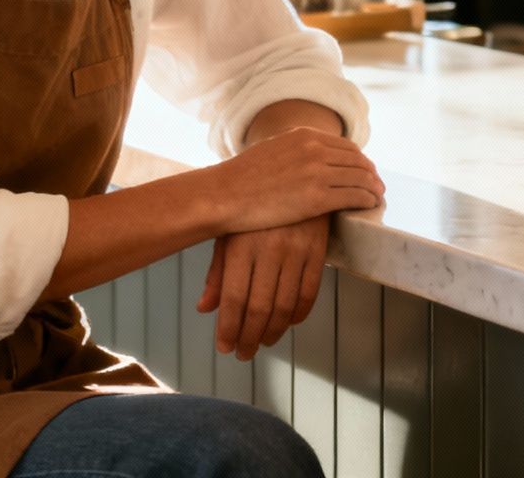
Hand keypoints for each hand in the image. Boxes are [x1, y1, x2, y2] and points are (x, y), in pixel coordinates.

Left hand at [198, 218, 326, 358]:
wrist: (293, 171)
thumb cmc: (251, 207)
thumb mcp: (228, 232)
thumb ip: (217, 271)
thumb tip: (205, 308)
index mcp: (241, 245)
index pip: (234, 299)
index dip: (229, 329)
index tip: (225, 347)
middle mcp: (269, 249)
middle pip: (260, 308)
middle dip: (249, 337)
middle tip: (243, 353)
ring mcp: (297, 249)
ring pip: (286, 305)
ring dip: (273, 331)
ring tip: (262, 342)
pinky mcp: (318, 249)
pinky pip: (310, 291)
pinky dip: (299, 314)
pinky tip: (288, 323)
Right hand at [217, 126, 384, 232]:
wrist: (223, 194)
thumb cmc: (240, 178)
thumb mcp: (271, 150)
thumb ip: (294, 150)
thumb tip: (309, 159)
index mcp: (304, 136)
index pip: (346, 147)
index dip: (361, 161)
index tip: (366, 172)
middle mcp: (315, 149)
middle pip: (358, 161)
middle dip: (371, 174)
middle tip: (377, 186)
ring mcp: (317, 172)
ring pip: (360, 178)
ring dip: (374, 188)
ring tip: (377, 197)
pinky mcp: (317, 197)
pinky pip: (354, 196)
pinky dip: (367, 200)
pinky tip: (370, 206)